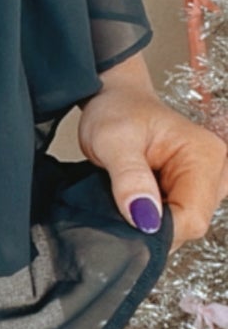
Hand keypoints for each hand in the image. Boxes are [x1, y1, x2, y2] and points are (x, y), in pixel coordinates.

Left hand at [76, 52, 227, 247]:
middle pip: (191, 225)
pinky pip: (178, 217)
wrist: (115, 98)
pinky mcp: (195, 187)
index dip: (158, 230)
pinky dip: (155, 216)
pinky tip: (139, 199)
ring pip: (184, 224)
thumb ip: (129, 178)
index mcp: (205, 156)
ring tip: (130, 195)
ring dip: (154, 221)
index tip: (128, 218)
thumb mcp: (112, 140)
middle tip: (123, 203)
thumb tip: (146, 219)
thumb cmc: (116, 110)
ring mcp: (208, 180)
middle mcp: (216, 168)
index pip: (192, 218)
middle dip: (154, 225)